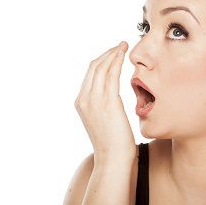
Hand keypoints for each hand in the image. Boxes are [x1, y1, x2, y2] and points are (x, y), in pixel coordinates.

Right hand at [74, 41, 135, 160]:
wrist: (113, 159)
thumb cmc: (113, 143)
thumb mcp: (103, 120)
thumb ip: (103, 106)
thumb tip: (112, 99)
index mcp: (81, 102)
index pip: (90, 74)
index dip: (102, 60)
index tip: (113, 53)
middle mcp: (84, 98)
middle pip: (94, 66)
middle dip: (107, 53)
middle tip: (120, 45)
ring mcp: (93, 99)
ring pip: (102, 67)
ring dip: (113, 53)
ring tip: (123, 45)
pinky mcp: (107, 101)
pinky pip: (111, 74)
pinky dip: (117, 61)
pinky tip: (124, 55)